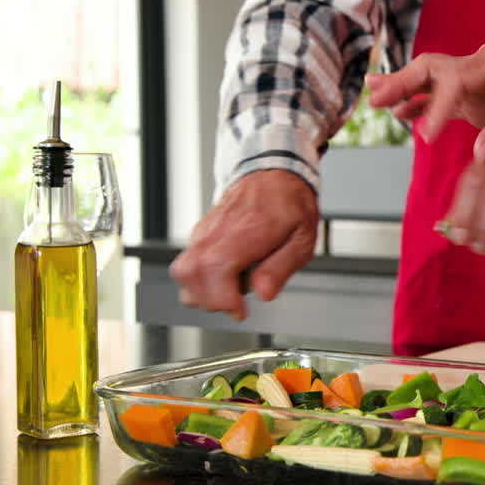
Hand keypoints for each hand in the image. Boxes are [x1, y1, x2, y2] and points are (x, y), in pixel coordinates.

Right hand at [169, 170, 318, 320]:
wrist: (273, 174)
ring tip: (229, 291)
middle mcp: (218, 230)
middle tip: (237, 303)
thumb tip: (263, 294)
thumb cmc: (289, 205)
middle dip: (211, 301)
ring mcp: (205, 231)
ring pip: (183, 271)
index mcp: (246, 230)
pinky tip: (226, 277)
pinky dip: (202, 280)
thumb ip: (281, 268)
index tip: (240, 310)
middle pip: (191, 274)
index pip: (216, 268)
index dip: (223, 298)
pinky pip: (188, 264)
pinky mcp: (200, 235)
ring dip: (202, 293)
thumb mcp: (302, 238)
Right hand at [365, 42, 484, 160]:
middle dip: (402, 81)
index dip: (435, 107)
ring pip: (432, 82)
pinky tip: (401, 114)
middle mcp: (482, 68)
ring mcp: (478, 85)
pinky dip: (422, 106)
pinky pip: (443, 101)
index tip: (425, 136)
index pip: (453, 79)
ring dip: (405, 90)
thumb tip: (480, 153)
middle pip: (431, 69)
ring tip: (375, 98)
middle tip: (375, 95)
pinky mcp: (480, 103)